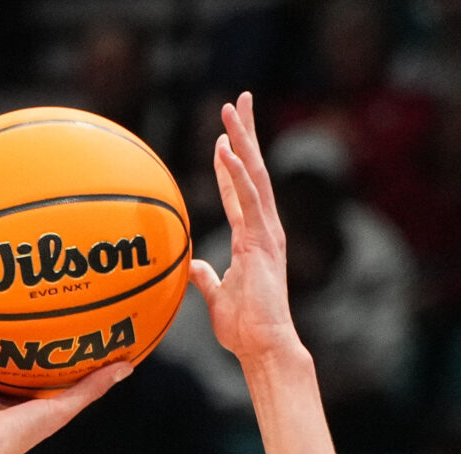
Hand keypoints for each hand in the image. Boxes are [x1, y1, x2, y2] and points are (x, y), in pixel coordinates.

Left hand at [187, 94, 304, 368]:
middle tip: (238, 99)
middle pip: (253, 170)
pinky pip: (252, 201)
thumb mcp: (217, 296)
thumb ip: (205, 277)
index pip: (239, 189)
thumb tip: (193, 265)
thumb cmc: (244, 327)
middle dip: (246, 133)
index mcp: (251, 236)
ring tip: (232, 109)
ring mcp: (267, 232)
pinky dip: (242, 175)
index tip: (224, 135)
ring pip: (256, 175)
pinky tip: (232, 152)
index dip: (231, 161)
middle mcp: (263, 227)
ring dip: (243, 141)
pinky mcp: (266, 242)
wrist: (263, 346)